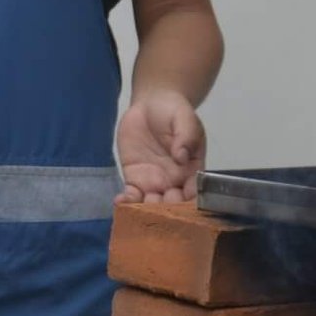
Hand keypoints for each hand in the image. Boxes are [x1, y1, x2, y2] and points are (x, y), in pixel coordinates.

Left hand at [117, 88, 203, 202]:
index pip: (194, 192)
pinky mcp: (135, 179)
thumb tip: (182, 156)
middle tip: (159, 205)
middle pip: (173, 204)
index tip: (181, 203)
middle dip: (167, 211)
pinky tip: (121, 202)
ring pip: (152, 204)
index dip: (190, 202)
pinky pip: (132, 195)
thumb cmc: (173, 111)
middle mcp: (175, 182)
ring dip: (147, 211)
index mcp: (192, 170)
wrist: (151, 104)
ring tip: (140, 210)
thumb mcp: (185, 118)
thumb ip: (186, 135)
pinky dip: (127, 202)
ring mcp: (154, 182)